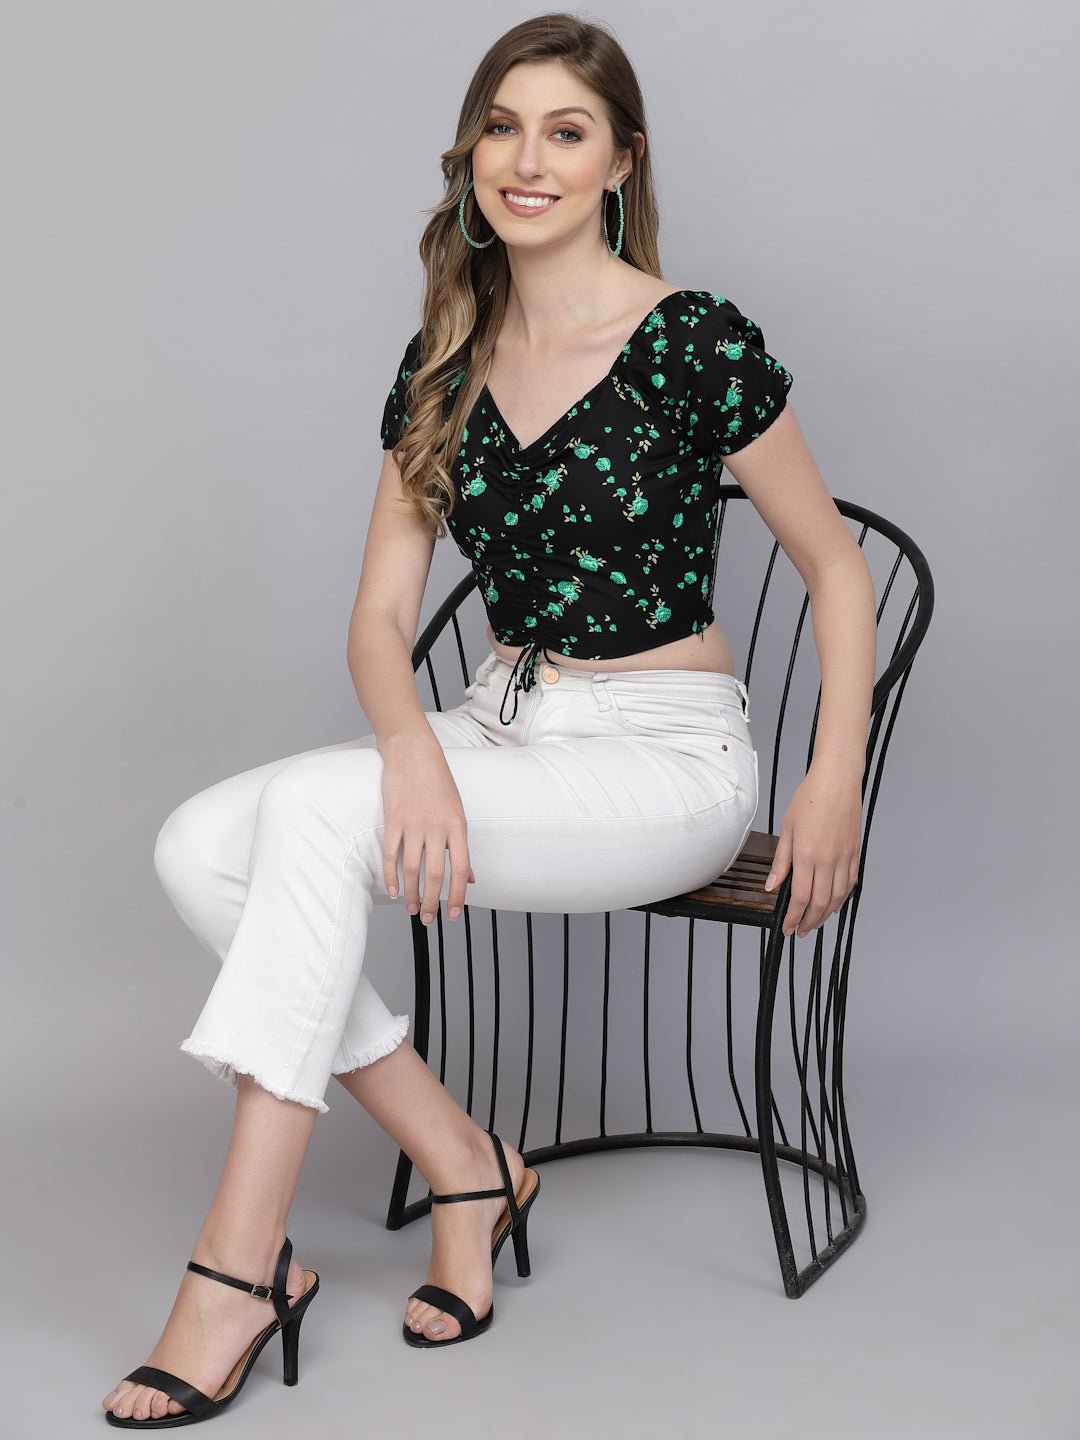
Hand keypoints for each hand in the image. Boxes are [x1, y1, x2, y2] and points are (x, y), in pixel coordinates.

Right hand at [380, 734, 474, 924]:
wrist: (414, 753)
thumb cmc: (438, 782)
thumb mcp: (458, 812)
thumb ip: (461, 845)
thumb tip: (470, 877)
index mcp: (458, 826)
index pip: (461, 869)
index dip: (457, 895)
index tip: (453, 914)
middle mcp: (437, 827)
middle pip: (435, 874)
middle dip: (432, 902)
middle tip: (428, 919)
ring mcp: (414, 824)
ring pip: (411, 868)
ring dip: (411, 893)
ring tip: (411, 908)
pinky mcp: (393, 820)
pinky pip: (391, 854)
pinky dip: (390, 875)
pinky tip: (393, 890)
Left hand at [764, 764, 861, 937]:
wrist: (837, 781)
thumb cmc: (809, 799)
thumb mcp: (787, 829)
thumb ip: (781, 861)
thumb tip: (772, 886)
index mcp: (808, 854)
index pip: (801, 897)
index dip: (793, 917)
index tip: (787, 928)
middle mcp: (828, 860)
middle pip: (820, 903)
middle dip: (809, 922)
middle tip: (800, 932)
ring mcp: (844, 857)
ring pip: (837, 897)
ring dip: (826, 915)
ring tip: (815, 923)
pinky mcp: (855, 852)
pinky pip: (850, 882)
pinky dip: (842, 898)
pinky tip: (834, 905)